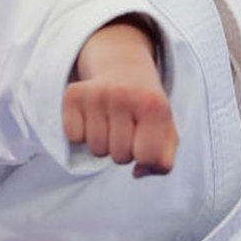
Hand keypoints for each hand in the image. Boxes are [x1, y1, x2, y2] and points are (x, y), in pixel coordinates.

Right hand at [63, 20, 177, 176]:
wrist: (124, 68)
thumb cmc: (146, 108)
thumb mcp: (166, 129)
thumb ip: (163, 160)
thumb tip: (137, 173)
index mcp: (154, 105)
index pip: (146, 157)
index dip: (145, 158)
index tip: (144, 141)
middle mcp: (125, 95)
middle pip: (120, 157)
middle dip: (124, 151)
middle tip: (126, 129)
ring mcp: (97, 94)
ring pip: (96, 150)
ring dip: (103, 144)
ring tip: (110, 123)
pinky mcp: (74, 94)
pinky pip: (74, 137)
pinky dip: (82, 135)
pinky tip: (93, 118)